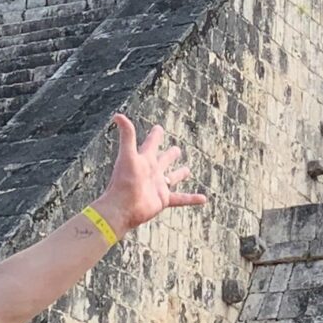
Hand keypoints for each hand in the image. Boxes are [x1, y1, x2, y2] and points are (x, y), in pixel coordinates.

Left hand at [95, 113, 205, 235]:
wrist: (122, 208)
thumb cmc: (124, 181)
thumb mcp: (128, 156)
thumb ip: (127, 136)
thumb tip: (118, 114)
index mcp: (144, 159)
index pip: (151, 143)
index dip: (155, 135)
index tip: (159, 128)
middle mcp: (152, 172)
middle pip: (163, 160)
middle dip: (169, 155)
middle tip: (176, 150)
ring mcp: (158, 186)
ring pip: (172, 178)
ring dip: (179, 174)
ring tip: (187, 170)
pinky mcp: (163, 199)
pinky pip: (181, 198)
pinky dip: (192, 199)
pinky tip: (204, 199)